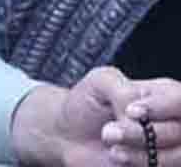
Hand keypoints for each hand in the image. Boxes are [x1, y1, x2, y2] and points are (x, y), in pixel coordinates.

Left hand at [12, 66, 180, 165]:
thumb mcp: (99, 82)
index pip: (180, 100)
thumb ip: (123, 90)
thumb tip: (136, 115)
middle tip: (109, 131)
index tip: (129, 112)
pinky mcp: (161, 165)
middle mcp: (175, 121)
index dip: (159, 108)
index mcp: (167, 94)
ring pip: (176, 156)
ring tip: (112, 149)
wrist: (71, 136)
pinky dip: (140, 165)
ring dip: (141, 154)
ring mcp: (171, 147)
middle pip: (179, 131)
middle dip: (140, 133)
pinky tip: (118, 158)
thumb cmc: (88, 103)